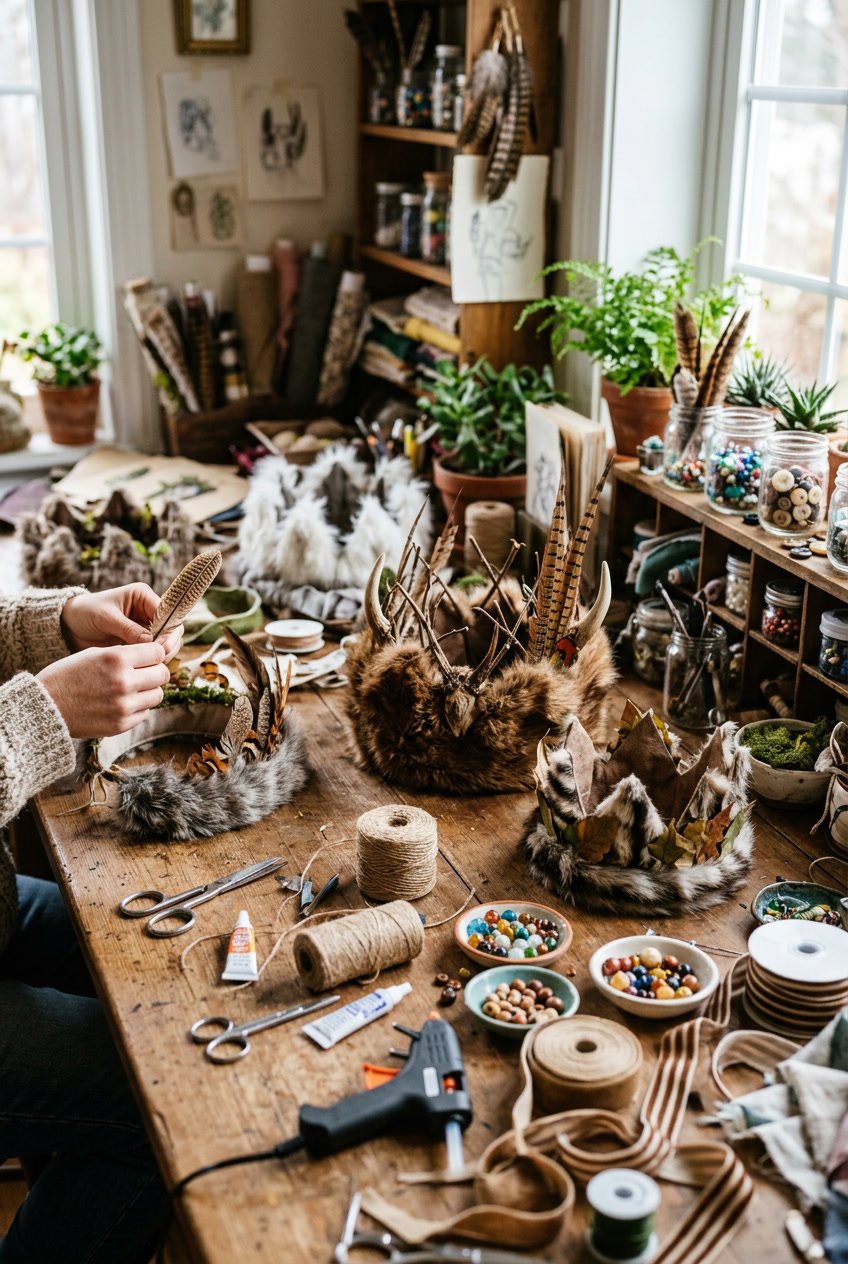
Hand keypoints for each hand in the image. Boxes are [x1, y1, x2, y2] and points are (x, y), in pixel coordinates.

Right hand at [37, 642, 172, 738]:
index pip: (157, 652)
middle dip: (155, 672)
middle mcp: (124, 682)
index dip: (154, 654)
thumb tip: (155, 657)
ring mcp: (124, 706)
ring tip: (130, 690)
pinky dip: (138, 708)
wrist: (44, 707)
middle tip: (144, 674)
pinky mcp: (121, 724)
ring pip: (157, 695)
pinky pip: (145, 713)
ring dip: (148, 691)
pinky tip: (120, 703)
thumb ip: (126, 654)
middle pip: (163, 675)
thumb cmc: (68, 675)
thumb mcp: (95, 654)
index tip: (149, 658)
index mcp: (116, 658)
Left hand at [61, 584, 182, 661]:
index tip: (161, 646)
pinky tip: (146, 668)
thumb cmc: (86, 613)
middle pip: (172, 629)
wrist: (71, 625)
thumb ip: (128, 629)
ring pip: (167, 643)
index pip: (168, 613)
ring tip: (151, 665)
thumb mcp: (106, 618)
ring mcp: (146, 628)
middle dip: (168, 644)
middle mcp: (149, 611)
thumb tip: (151, 642)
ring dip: (162, 654)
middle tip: (159, 659)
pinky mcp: (141, 642)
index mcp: (143, 596)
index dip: (168, 630)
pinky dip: (153, 660)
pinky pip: (155, 652)